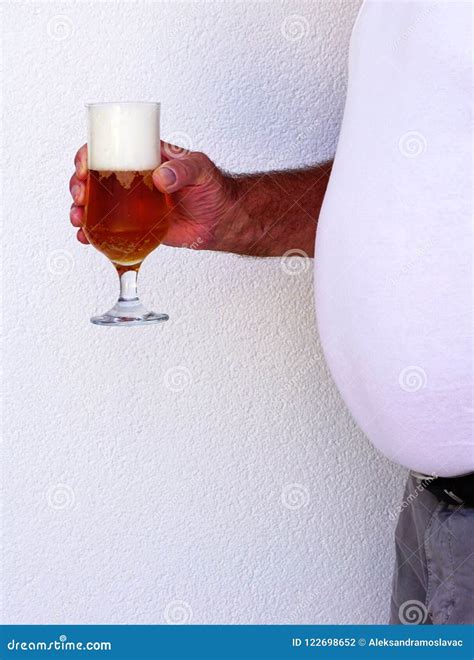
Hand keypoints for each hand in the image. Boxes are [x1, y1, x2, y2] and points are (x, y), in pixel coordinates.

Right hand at [69, 142, 239, 249]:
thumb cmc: (212, 188)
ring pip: (95, 203)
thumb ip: (183, 170)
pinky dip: (92, 234)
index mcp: (143, 157)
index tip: (84, 167)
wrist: (221, 220)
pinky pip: (108, 229)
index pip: (108, 149)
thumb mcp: (200, 169)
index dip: (88, 155)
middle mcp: (132, 178)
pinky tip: (84, 238)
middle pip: (93, 177)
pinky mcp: (135, 226)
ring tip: (78, 219)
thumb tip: (161, 177)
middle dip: (78, 185)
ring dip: (79, 210)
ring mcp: (131, 203)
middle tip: (80, 197)